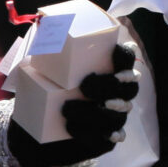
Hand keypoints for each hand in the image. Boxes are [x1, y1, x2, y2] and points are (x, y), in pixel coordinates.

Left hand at [13, 46, 138, 166]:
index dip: (125, 56)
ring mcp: (116, 116)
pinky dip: (92, 134)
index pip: (128, 59)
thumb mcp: (43, 67)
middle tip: (85, 85)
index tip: (112, 51)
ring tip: (67, 109)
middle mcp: (119, 94)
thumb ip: (48, 49)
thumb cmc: (46, 88)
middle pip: (129, 87)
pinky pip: (110, 138)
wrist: (38, 127)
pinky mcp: (108, 138)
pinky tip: (72, 128)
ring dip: (95, 112)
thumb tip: (41, 27)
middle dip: (110, 85)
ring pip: (118, 114)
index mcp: (109, 71)